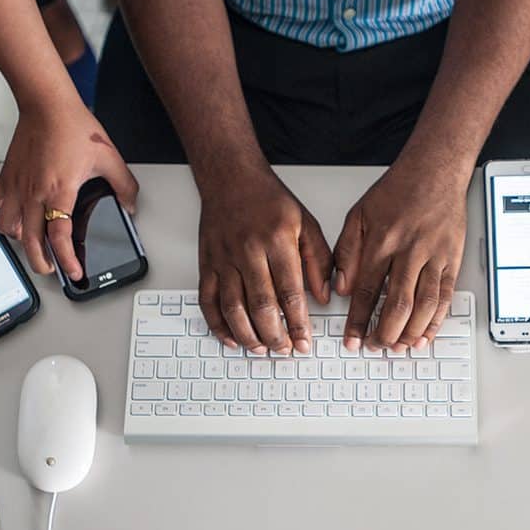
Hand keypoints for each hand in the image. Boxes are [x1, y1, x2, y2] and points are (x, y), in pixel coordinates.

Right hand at [0, 105, 137, 280]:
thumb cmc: (72, 126)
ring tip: (35, 243)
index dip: (67, 260)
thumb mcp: (109, 157)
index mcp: (59, 191)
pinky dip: (8, 217)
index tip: (74, 272)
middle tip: (52, 268)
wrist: (46, 104)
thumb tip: (130, 205)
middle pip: (30, 243)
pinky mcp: (6, 176)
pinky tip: (20, 214)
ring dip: (22, 241)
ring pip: (9, 228)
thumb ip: (124, 185)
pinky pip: (0, 206)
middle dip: (41, 263)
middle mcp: (33, 193)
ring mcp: (17, 186)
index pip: (58, 238)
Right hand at [196, 173, 331, 353]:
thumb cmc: (269, 201)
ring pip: (233, 307)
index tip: (304, 342)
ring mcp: (224, 259)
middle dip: (274, 335)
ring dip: (247, 334)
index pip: (290, 292)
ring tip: (261, 349)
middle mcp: (248, 251)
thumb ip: (319, 260)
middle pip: (260, 305)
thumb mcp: (306, 223)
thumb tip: (322, 296)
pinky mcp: (206, 264)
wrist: (231, 179)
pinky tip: (230, 337)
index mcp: (277, 241)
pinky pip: (207, 301)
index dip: (297, 322)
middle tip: (284, 350)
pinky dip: (217, 324)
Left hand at [334, 163, 466, 351]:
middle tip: (376, 347)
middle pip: (398, 304)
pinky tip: (425, 334)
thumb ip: (347, 252)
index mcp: (383, 241)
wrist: (435, 171)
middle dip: (386, 333)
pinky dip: (436, 320)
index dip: (359, 321)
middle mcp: (409, 251)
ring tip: (398, 347)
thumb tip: (342, 288)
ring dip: (411, 332)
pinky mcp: (452, 259)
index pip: (368, 291)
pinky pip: (446, 297)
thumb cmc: (397, 191)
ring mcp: (434, 256)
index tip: (352, 339)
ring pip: (425, 305)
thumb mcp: (359, 215)